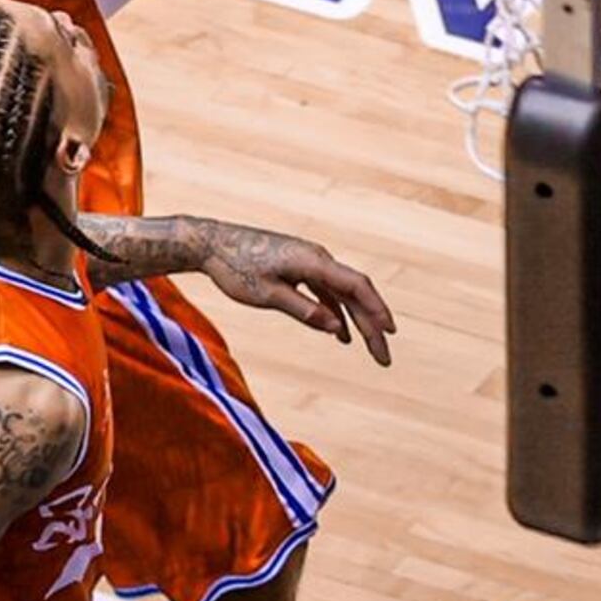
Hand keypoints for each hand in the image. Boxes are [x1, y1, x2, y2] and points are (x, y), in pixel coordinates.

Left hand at [189, 225, 397, 365]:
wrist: (210, 243)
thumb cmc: (236, 268)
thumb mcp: (269, 295)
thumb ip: (304, 311)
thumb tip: (337, 328)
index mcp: (313, 260)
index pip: (356, 285)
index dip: (376, 310)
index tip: (390, 333)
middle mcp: (316, 257)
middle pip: (354, 291)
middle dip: (371, 323)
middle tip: (383, 357)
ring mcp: (307, 260)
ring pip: (341, 291)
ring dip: (356, 319)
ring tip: (369, 348)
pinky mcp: (297, 265)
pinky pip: (325, 289)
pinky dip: (335, 310)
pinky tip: (339, 333)